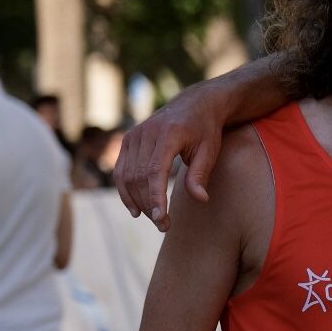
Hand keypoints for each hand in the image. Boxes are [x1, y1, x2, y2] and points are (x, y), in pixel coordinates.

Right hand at [115, 89, 226, 229]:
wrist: (194, 104)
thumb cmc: (206, 130)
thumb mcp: (210, 150)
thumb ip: (200, 174)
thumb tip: (200, 200)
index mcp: (168, 134)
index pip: (156, 171)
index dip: (155, 197)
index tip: (161, 219)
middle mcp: (146, 133)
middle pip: (139, 177)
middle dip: (149, 204)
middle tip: (163, 226)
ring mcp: (134, 136)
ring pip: (127, 176)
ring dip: (137, 201)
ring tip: (154, 220)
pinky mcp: (128, 141)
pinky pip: (121, 170)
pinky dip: (125, 191)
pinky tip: (136, 209)